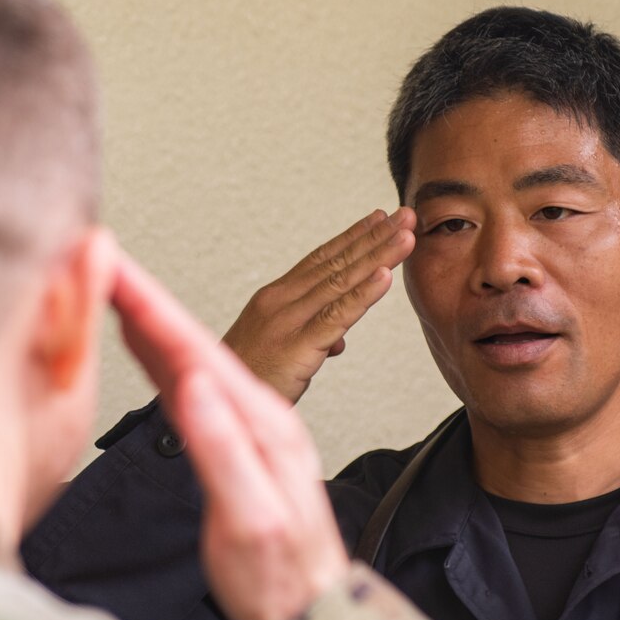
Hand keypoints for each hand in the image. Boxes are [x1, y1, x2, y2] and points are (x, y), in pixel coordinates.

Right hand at [112, 251, 349, 619]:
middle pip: (194, 342)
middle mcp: (258, 415)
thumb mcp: (249, 518)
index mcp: (259, 423)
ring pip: (194, 358)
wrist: (313, 616)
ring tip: (115, 284)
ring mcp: (249, 428)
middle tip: (100, 256)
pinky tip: (146, 345)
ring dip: (154, 319)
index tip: (114, 269)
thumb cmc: (280, 577)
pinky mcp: (237, 445)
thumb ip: (223, 450)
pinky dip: (165, 358)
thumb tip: (193, 384)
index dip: (150, 308)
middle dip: (147, 297)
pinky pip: (194, 387)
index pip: (195, 351)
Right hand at [222, 208, 415, 403]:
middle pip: (335, 263)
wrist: (213, 404)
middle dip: (374, 238)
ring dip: (378, 257)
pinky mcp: (297, 348)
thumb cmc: (244, 379)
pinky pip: (337, 317)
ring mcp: (288, 322)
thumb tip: (339, 339)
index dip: (352, 238)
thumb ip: (310, 337)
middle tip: (404, 215)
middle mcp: (281, 301)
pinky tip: (386, 277)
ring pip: (341, 282)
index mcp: (276, 298)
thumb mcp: (279, 352)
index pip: (320, 260)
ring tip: (406, 236)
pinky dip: (363, 295)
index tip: (378, 219)